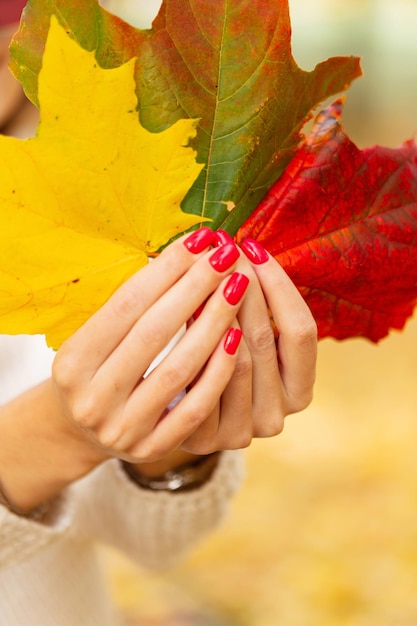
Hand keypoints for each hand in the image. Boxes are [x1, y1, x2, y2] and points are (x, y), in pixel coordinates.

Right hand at [52, 229, 249, 464]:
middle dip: (195, 287)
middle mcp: (92, 399)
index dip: (166, 269)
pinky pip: (195, 408)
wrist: (82, 431)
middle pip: (153, 332)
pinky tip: (237, 336)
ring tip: (239, 285)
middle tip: (227, 254)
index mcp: (71, 363)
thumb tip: (188, 254)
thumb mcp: (95, 339)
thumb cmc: (96, 370)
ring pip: (179, 368)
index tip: (200, 239)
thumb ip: (130, 307)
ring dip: (214, 322)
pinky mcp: (152, 449)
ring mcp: (122, 429)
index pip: (126, 306)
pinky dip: (218, 371)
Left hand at [181, 236, 316, 453]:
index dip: (279, 285)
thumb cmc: (215, 363)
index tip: (254, 246)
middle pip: (265, 339)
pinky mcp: (206, 439)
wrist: (171, 413)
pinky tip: (184, 307)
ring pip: (237, 358)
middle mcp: (277, 416)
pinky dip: (197, 341)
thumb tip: (244, 249)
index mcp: (300, 391)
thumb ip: (255, 306)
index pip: (301, 331)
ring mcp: (243, 432)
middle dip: (243, 284)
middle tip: (221, 247)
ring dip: (218, 306)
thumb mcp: (246, 339)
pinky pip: (203, 382)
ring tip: (201, 267)